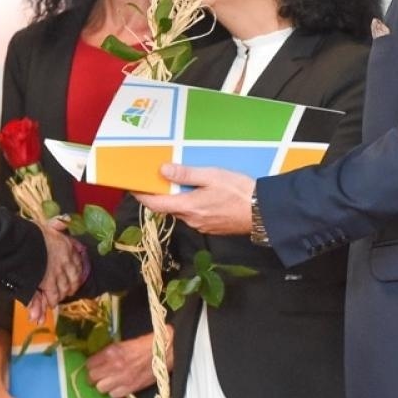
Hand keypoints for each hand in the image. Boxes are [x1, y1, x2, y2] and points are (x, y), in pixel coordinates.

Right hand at [32, 216, 85, 319]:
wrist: (20, 241)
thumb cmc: (30, 232)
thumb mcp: (46, 224)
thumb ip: (57, 224)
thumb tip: (65, 220)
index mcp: (67, 246)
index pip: (77, 262)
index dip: (75, 271)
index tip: (74, 276)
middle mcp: (66, 260)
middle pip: (73, 279)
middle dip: (70, 286)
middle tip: (67, 292)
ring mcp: (58, 272)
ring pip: (63, 288)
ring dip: (60, 295)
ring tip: (55, 299)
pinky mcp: (48, 282)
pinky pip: (52, 295)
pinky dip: (50, 300)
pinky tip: (48, 304)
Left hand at [86, 334, 157, 397]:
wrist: (165, 351)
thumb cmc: (145, 344)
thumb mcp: (123, 344)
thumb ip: (109, 353)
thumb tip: (98, 360)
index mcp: (111, 352)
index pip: (89, 364)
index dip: (91, 366)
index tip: (95, 366)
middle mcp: (114, 366)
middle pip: (92, 378)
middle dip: (94, 377)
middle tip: (99, 375)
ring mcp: (122, 379)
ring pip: (101, 389)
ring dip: (104, 385)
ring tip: (109, 381)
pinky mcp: (131, 388)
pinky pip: (114, 395)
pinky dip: (115, 392)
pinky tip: (119, 386)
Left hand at [135, 165, 254, 235]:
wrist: (263, 212)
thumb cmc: (239, 192)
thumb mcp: (212, 176)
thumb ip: (187, 174)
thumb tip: (163, 171)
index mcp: (188, 207)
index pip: (155, 204)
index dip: (142, 195)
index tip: (133, 186)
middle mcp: (191, 220)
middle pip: (168, 207)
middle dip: (162, 194)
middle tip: (161, 178)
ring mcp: (202, 225)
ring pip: (182, 211)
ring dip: (179, 199)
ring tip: (185, 183)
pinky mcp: (212, 227)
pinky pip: (195, 215)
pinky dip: (193, 204)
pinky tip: (203, 194)